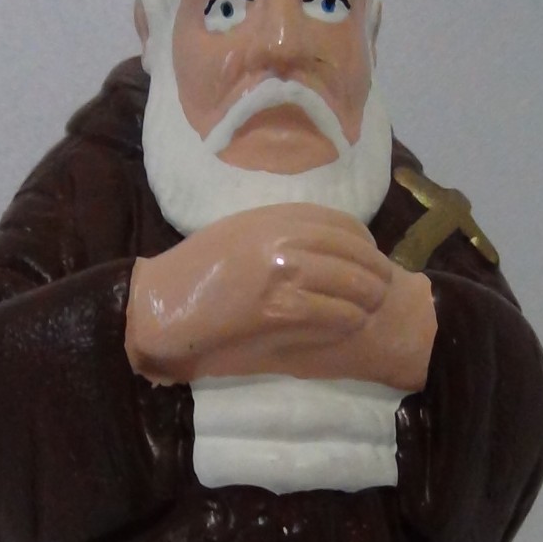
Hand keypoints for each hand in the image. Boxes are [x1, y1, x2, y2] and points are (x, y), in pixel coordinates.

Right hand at [125, 203, 433, 390]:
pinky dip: (347, 320)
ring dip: (366, 299)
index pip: (342, 224)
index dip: (364, 243)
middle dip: (374, 273)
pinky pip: (330, 313)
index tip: (370, 257)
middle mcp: (282, 238)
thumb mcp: (240, 233)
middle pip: (353, 254)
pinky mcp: (276, 309)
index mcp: (274, 216)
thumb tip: (322, 245)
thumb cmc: (195, 270)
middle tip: (381, 289)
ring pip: (349, 284)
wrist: (161, 303)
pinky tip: (350, 325)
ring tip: (369, 309)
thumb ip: (280, 232)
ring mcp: (281, 272)